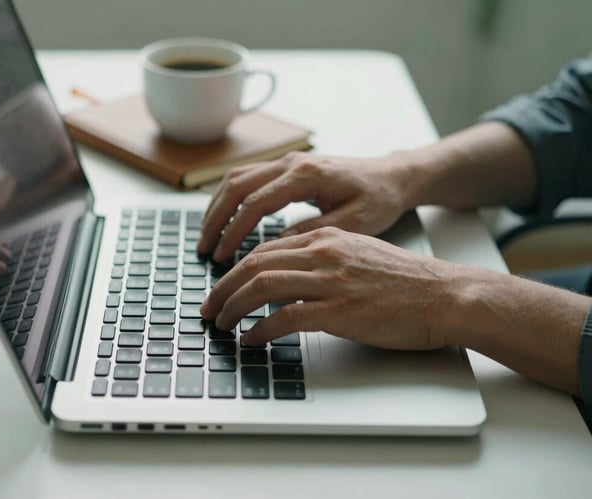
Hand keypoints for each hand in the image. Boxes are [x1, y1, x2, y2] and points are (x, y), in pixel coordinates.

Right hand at [197, 151, 415, 261]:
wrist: (392, 177)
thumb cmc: (378, 200)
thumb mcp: (353, 224)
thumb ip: (314, 233)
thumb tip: (277, 246)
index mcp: (307, 175)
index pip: (256, 203)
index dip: (235, 232)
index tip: (223, 256)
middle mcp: (291, 163)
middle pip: (237, 186)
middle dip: (215, 218)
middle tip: (204, 248)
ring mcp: (287, 161)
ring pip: (236, 178)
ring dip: (217, 206)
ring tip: (206, 237)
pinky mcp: (286, 166)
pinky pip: (247, 177)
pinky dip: (229, 198)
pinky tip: (223, 219)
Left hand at [200, 227, 453, 349]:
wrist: (446, 295)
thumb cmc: (406, 282)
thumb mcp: (358, 255)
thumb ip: (323, 260)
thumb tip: (289, 279)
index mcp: (326, 237)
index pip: (264, 250)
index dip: (234, 270)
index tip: (220, 288)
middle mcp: (323, 252)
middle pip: (254, 265)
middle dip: (222, 288)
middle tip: (208, 308)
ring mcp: (331, 280)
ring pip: (262, 286)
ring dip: (233, 307)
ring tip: (221, 324)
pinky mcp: (340, 310)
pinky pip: (285, 318)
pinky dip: (260, 330)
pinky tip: (251, 340)